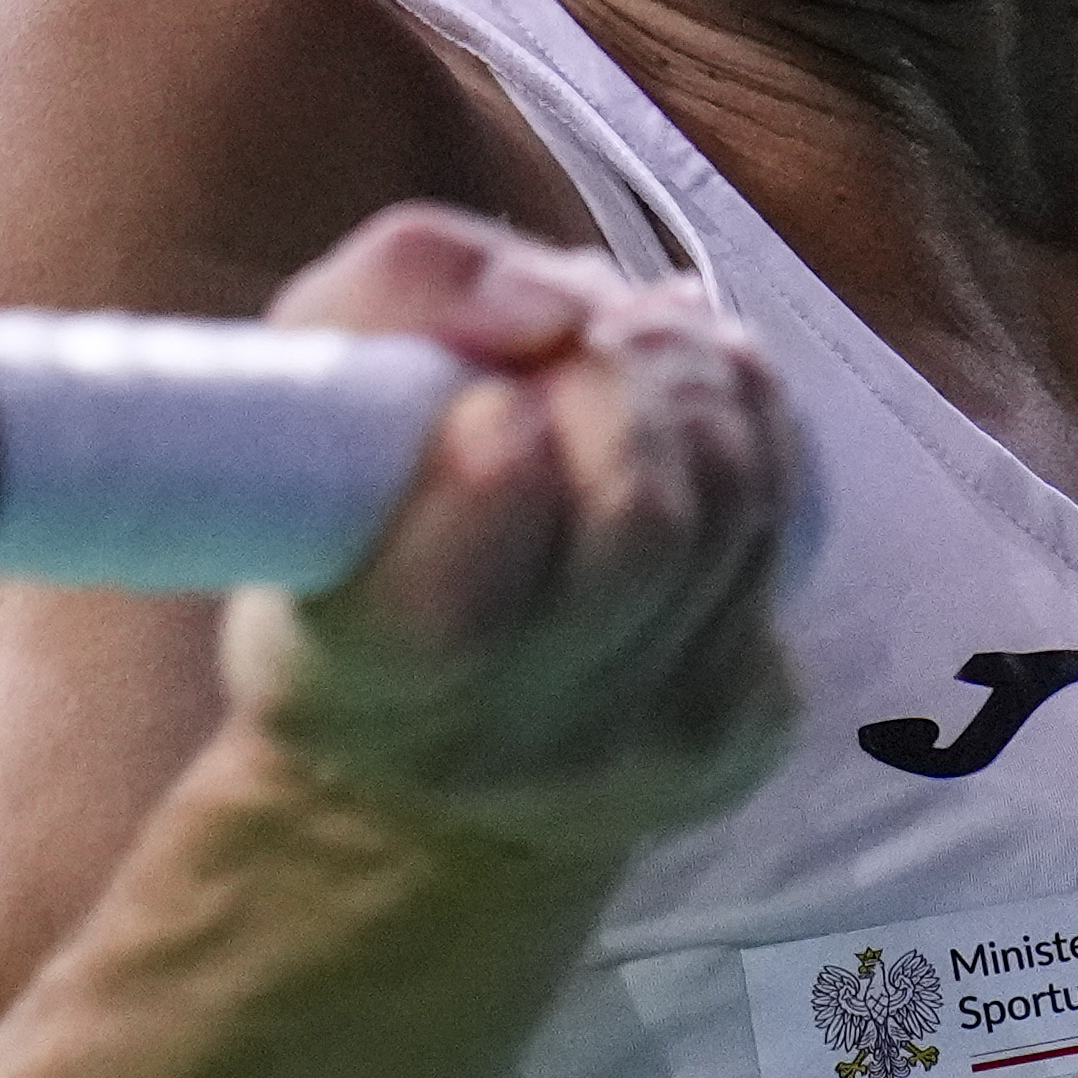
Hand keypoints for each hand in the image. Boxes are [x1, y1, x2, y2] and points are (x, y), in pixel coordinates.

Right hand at [222, 205, 796, 859]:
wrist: (414, 777)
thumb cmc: (341, 554)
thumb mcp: (295, 410)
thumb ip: (387, 300)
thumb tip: (545, 303)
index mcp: (361, 678)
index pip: (466, 587)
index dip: (505, 452)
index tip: (492, 396)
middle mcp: (512, 740)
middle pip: (642, 520)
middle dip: (624, 379)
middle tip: (573, 334)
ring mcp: (645, 746)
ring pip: (732, 508)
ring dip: (695, 385)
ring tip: (631, 352)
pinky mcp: (742, 729)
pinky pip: (781, 533)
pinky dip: (748, 437)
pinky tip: (678, 425)